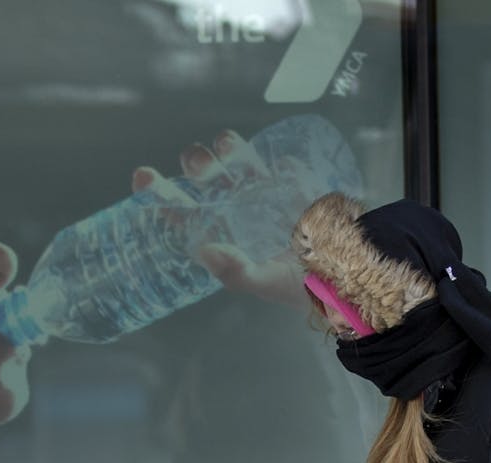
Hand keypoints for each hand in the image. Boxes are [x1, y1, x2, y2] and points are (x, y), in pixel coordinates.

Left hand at [129, 130, 309, 309]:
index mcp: (221, 234)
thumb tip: (206, 251)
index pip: (181, 211)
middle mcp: (236, 209)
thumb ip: (234, 271)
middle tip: (198, 164)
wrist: (348, 276)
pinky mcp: (293, 182)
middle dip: (196, 164)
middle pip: (205, 178)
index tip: (143, 176)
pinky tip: (283, 170)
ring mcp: (263, 192)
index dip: (159, 193)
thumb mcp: (264, 283)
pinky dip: (279, 162)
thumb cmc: (299, 286)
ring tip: (226, 147)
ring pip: (237, 161)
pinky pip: (281, 163)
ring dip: (228, 149)